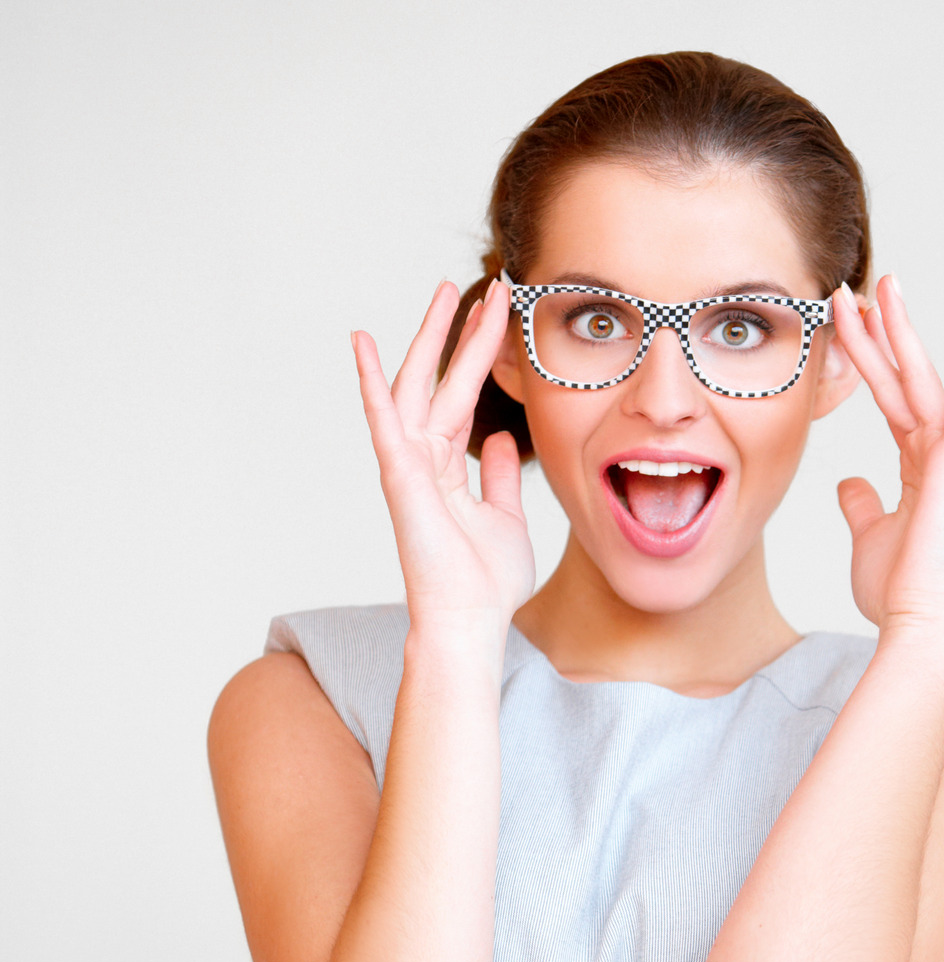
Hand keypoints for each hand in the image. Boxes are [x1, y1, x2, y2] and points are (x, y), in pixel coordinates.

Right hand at [351, 280, 535, 633]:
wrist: (470, 620)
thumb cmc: (485, 581)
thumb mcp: (507, 517)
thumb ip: (501, 477)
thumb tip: (503, 441)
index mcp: (448, 466)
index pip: (464, 396)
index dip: (481, 354)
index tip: (502, 313)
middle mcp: (424, 459)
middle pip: (440, 381)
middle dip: (459, 333)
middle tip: (478, 286)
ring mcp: (408, 466)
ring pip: (416, 388)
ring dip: (429, 339)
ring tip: (445, 293)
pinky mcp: (400, 478)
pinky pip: (384, 423)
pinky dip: (371, 384)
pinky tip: (363, 345)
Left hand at [830, 275, 943, 652]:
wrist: (920, 621)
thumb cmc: (900, 588)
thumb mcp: (869, 534)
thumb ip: (861, 503)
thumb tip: (849, 484)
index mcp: (918, 465)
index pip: (889, 399)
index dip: (866, 360)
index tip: (847, 323)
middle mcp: (938, 453)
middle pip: (904, 378)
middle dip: (883, 330)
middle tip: (865, 284)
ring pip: (921, 380)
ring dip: (902, 332)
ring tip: (886, 285)